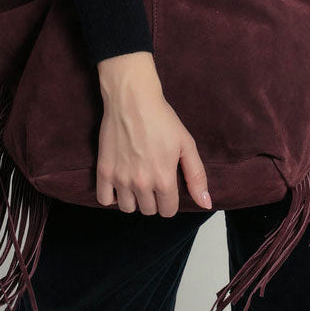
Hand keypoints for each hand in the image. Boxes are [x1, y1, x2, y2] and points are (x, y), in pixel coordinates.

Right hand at [96, 51, 212, 216]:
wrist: (132, 99)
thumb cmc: (161, 119)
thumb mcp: (186, 145)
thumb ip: (196, 176)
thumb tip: (205, 203)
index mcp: (164, 179)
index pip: (168, 211)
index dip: (170, 200)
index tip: (167, 187)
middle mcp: (141, 183)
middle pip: (148, 210)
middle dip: (153, 199)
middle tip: (152, 179)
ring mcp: (120, 178)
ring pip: (128, 208)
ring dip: (134, 199)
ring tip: (136, 181)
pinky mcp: (104, 171)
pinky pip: (104, 199)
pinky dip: (112, 196)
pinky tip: (120, 183)